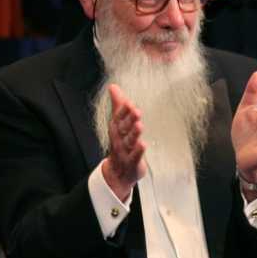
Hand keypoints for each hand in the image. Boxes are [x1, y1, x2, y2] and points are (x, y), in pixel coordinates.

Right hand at [101, 84, 146, 200]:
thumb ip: (118, 104)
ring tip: (139, 125)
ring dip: (134, 133)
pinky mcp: (132, 162)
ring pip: (129, 141)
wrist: (118, 171)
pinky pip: (135, 156)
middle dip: (129, 119)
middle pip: (124, 128)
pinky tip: (143, 145)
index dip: (123, 110)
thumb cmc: (120, 144)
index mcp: (116, 128)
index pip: (118, 117)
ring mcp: (125, 151)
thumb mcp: (118, 123)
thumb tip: (113, 86)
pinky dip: (138, 151)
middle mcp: (119, 139)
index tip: (129, 102)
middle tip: (136, 110)